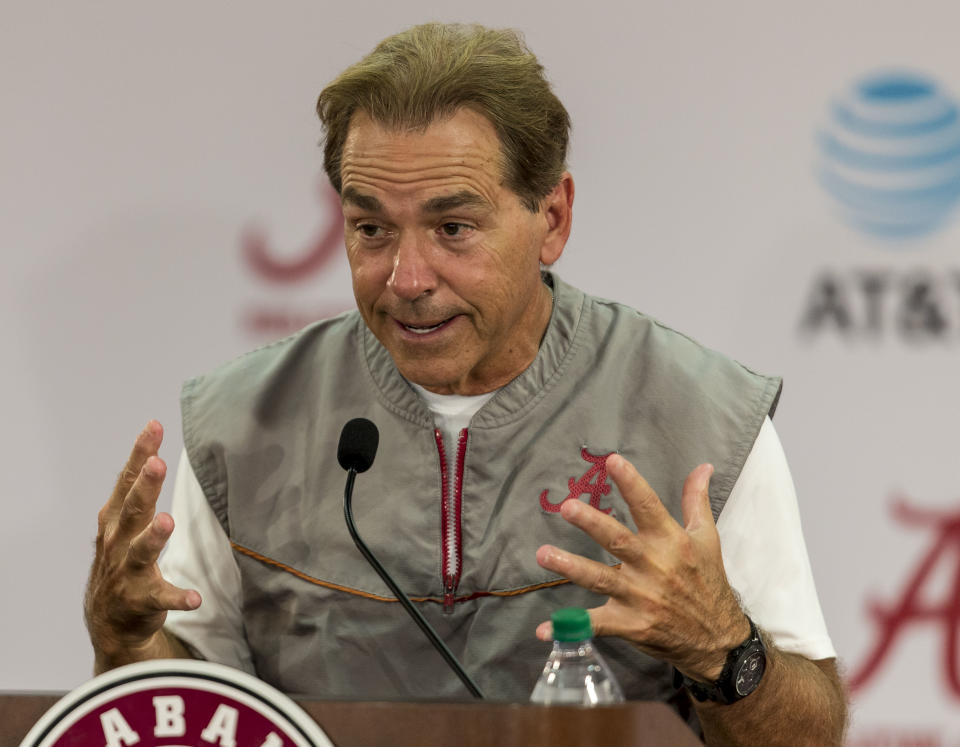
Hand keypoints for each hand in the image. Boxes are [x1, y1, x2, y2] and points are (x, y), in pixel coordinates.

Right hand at [84, 421, 199, 668]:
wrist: (110, 622)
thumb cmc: (120, 562)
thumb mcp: (121, 526)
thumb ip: (135, 493)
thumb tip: (153, 453)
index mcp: (114, 523)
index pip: (125, 483)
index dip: (139, 455)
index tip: (154, 426)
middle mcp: (117, 544)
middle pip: (132, 511)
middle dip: (144, 487)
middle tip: (157, 463)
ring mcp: (127, 574)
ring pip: (140, 553)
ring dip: (153, 537)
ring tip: (167, 520)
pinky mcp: (142, 601)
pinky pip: (162, 598)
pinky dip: (178, 598)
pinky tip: (195, 597)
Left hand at [535, 455, 748, 682]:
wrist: (718, 640)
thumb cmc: (708, 582)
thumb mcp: (707, 538)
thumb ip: (696, 500)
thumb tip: (702, 466)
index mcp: (671, 541)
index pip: (649, 506)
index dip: (631, 483)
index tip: (612, 461)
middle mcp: (653, 566)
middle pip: (617, 540)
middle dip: (591, 523)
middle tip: (567, 506)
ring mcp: (640, 597)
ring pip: (600, 578)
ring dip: (571, 566)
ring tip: (543, 554)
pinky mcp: (630, 625)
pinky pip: (595, 625)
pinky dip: (570, 628)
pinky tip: (543, 629)